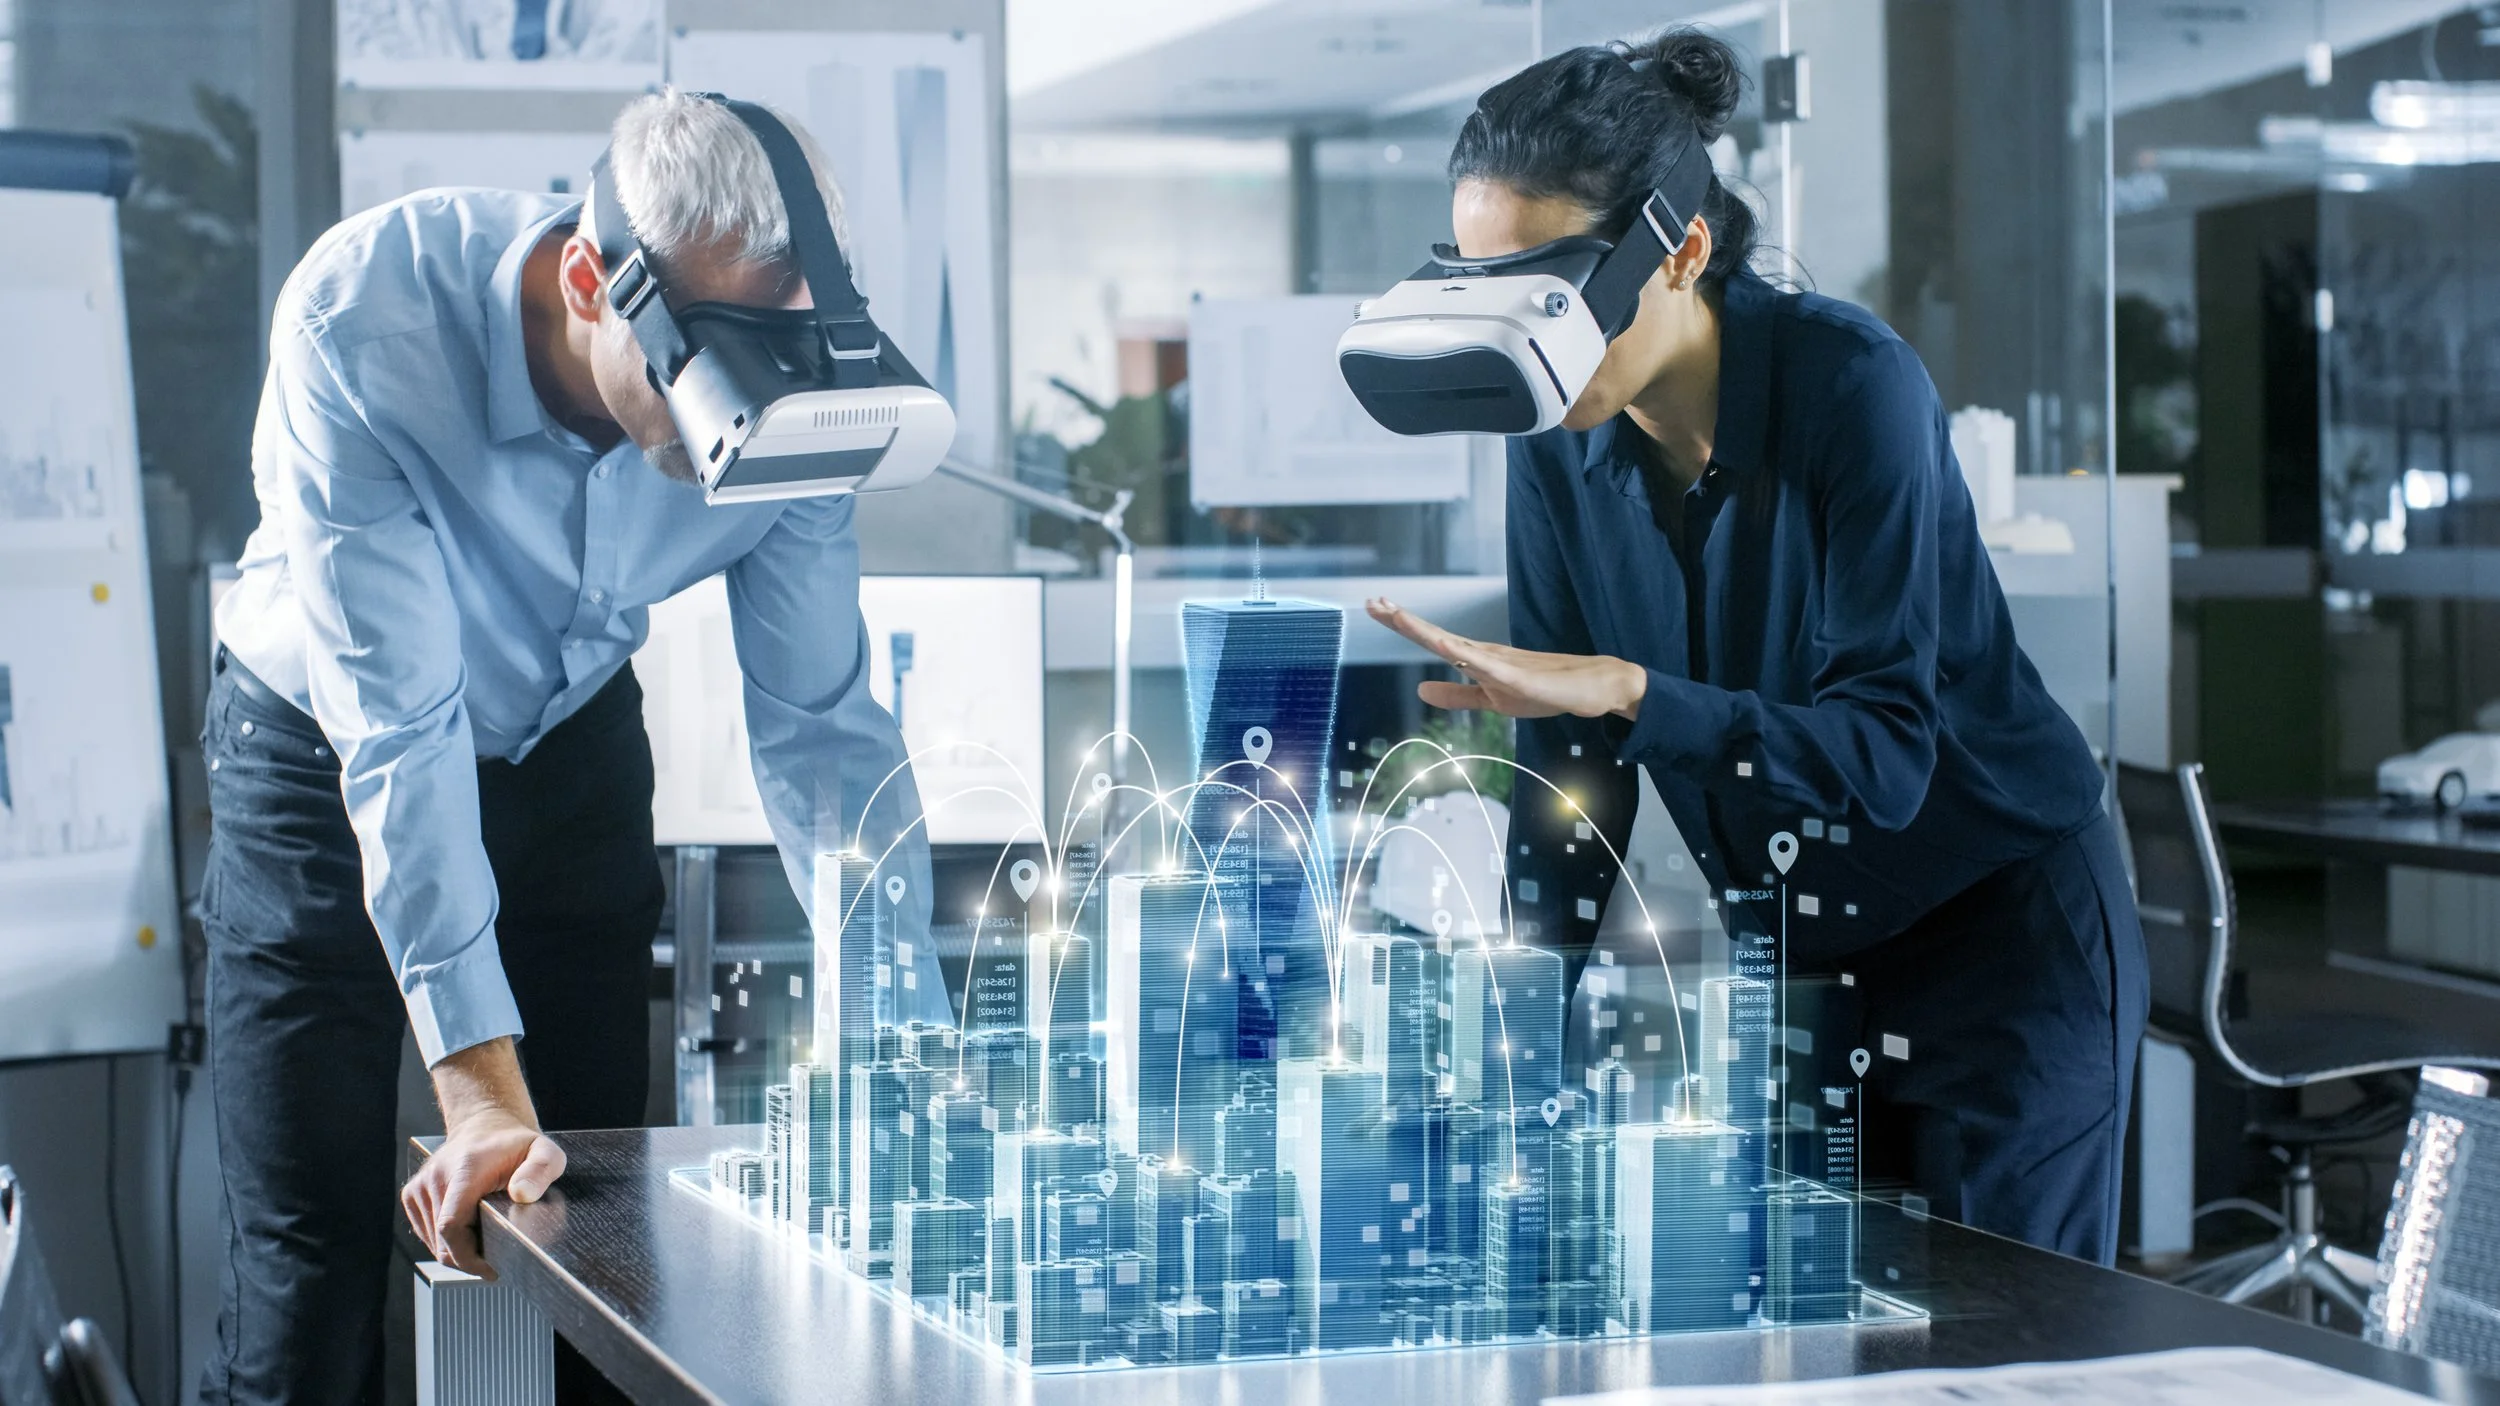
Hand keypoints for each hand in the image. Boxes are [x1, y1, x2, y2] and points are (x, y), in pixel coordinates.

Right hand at [400, 1036, 563, 1278]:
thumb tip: (522, 1193)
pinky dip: (446, 1242)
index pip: (451, 1226)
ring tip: (486, 1240)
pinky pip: (427, 1235)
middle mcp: (435, 1177)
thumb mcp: (545, 1153)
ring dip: (458, 1251)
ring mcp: (419, 1187)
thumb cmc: (516, 1146)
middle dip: (469, 1259)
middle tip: (496, 1258)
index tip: (491, 1269)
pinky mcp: (412, 1196)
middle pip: (443, 1242)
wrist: (486, 1127)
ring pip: (434, 1243)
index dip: (468, 1257)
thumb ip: (541, 1170)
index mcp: (464, 1169)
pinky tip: (469, 1232)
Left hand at [1368, 598, 1647, 720]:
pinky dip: (1464, 654)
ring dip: (1426, 630)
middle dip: (1403, 619)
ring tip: (1398, 616)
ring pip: (1456, 643)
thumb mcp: (1492, 699)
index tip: (1375, 607)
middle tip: (1372, 602)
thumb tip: (1421, 688)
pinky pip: (1487, 665)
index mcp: (1475, 658)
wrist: (1588, 688)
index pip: (1432, 638)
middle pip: (1436, 633)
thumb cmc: (1543, 690)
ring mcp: (1501, 662)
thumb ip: (1457, 695)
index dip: (1403, 624)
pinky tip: (1445, 645)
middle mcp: (1483, 652)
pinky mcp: (1518, 676)